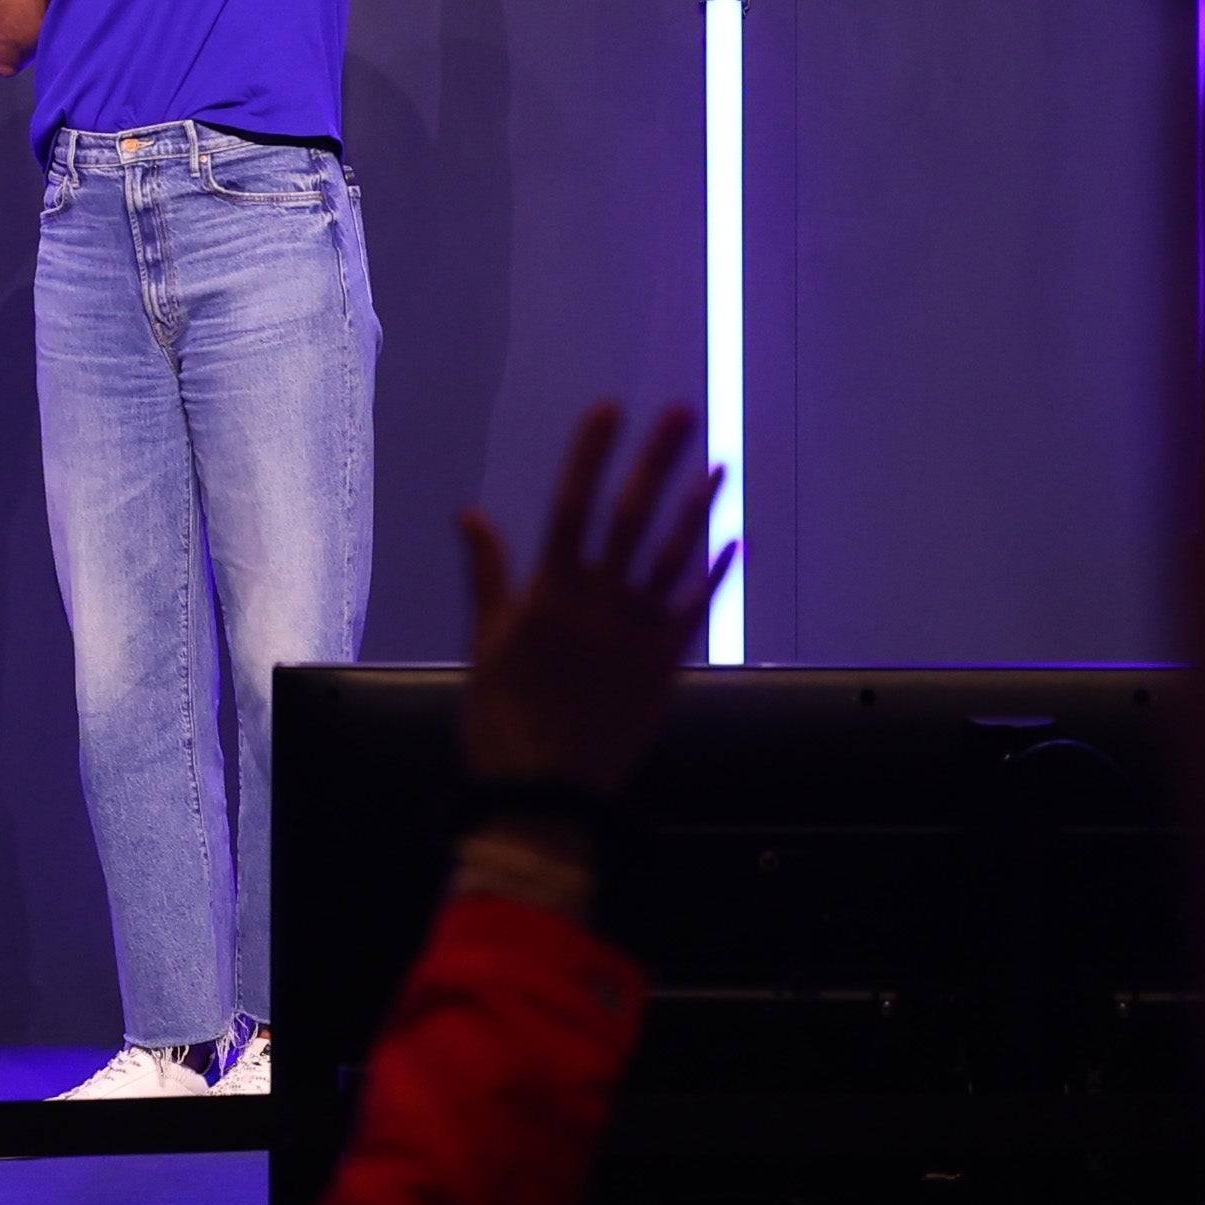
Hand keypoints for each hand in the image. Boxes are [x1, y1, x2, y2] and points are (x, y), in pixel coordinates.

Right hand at [455, 402, 724, 797]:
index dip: (591, 454)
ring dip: (698, 508)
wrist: (546, 795)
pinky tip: (734, 542)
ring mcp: (636, 633)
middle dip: (656, 459)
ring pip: (672, 556)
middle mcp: (599, 603)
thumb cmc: (503, 721)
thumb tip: (470, 513)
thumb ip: (488, 573)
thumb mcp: (486, 642)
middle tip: (682, 413)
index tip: (609, 408)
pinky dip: (715, 575)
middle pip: (631, 516)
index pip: (572, 504)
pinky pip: (696, 611)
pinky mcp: (663, 666)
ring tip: (720, 465)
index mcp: (550, 592)